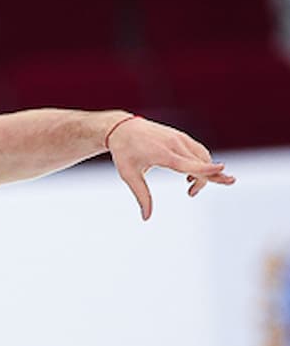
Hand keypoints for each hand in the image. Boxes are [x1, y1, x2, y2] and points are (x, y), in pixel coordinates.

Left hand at [108, 117, 235, 219]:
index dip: (206, 168)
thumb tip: (146, 218)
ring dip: (204, 172)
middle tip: (192, 193)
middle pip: (201, 163)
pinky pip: (198, 150)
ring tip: (189, 185)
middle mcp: (175, 144)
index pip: (190, 163)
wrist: (121, 128)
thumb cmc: (124, 152)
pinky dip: (201, 163)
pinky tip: (189, 174)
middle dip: (207, 179)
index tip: (223, 170)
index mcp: (163, 154)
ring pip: (203, 156)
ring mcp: (180, 138)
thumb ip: (142, 196)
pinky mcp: (181, 136)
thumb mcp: (128, 175)